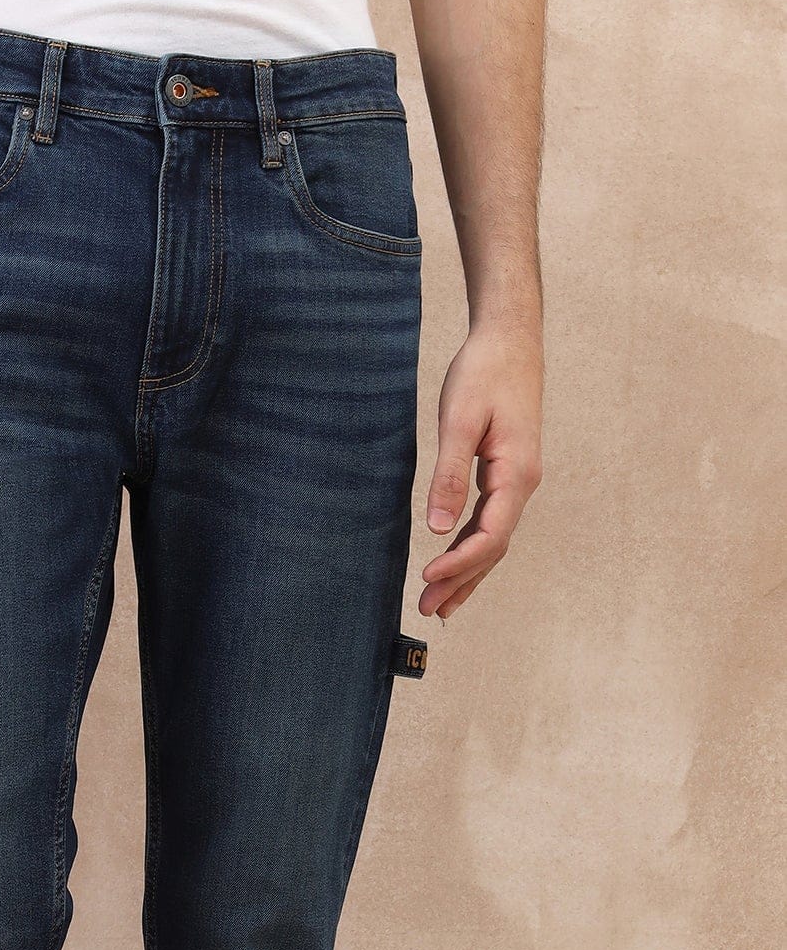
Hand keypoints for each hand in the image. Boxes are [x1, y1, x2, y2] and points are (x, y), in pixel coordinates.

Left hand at [420, 321, 542, 619]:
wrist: (509, 339)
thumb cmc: (484, 373)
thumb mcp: (460, 421)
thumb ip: (449, 475)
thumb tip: (437, 528)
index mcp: (517, 474)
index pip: (490, 536)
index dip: (459, 564)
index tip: (427, 578)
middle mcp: (523, 484)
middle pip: (493, 548)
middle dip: (461, 581)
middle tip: (426, 609)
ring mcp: (517, 481)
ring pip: (493, 540)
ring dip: (467, 572)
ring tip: (439, 604)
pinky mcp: (505, 474)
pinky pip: (490, 523)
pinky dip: (472, 549)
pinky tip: (453, 565)